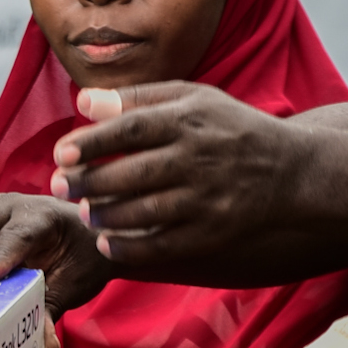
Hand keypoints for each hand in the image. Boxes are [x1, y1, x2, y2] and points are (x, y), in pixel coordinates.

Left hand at [48, 84, 302, 268]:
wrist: (288, 170)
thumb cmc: (227, 128)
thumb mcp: (190, 98)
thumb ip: (135, 99)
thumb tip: (82, 102)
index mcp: (188, 120)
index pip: (131, 129)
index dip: (93, 142)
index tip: (61, 153)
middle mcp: (198, 159)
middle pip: (133, 173)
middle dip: (89, 182)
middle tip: (58, 186)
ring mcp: (207, 198)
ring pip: (146, 212)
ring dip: (106, 216)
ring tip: (84, 213)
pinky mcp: (213, 232)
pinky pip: (164, 245)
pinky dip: (131, 248)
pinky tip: (105, 243)